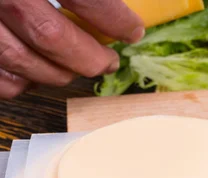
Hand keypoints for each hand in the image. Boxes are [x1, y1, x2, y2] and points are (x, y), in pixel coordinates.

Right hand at [0, 0, 144, 98]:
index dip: (114, 19)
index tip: (132, 31)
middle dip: (87, 57)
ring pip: (18, 58)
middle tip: (107, 62)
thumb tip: (112, 2)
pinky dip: (16, 81)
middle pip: (49, 35)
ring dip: (56, 72)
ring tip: (76, 68)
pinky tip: (34, 72)